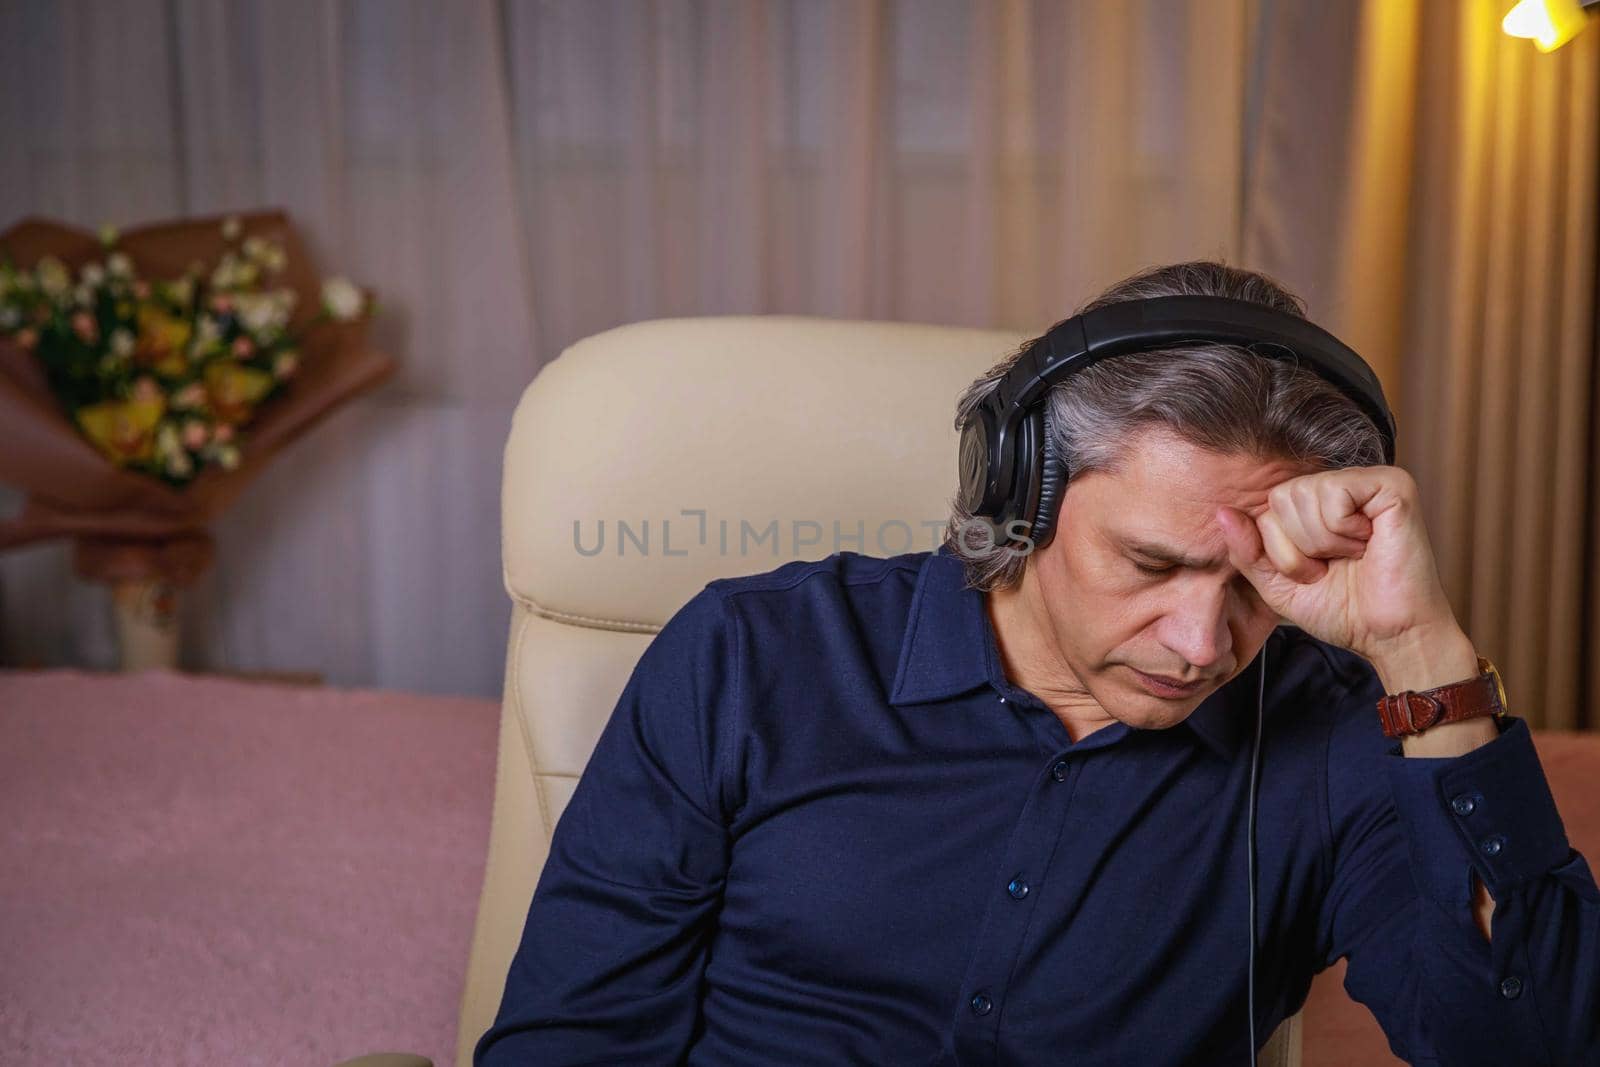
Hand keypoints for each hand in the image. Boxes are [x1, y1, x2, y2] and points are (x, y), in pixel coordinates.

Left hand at [1213, 465, 1464, 667]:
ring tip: (1353, 555)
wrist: (1390, 635)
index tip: (1315, 573)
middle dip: (1299, 546)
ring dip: (1322, 541)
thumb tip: (1222, 512)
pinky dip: (1343, 531)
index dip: (1281, 552)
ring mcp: (1366, 481)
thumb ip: (1247, 549)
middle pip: (1280, 499)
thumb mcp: (1276, 583)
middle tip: (1335, 565)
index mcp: (1313, 505)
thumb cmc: (1341, 608)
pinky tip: (1368, 543)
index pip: (1265, 510)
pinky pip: (1335, 493)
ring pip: (1304, 494)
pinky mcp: (1392, 484)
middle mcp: (1339, 485)